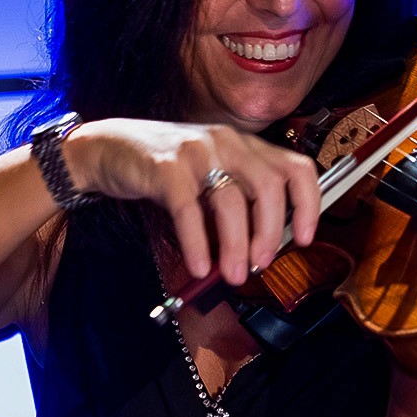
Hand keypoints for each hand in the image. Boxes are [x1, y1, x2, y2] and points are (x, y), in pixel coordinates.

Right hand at [61, 118, 320, 283]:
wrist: (107, 148)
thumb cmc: (165, 168)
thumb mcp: (211, 175)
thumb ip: (239, 201)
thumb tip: (263, 249)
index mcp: (246, 146)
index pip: (296, 167)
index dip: (308, 204)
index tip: (306, 238)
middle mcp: (227, 142)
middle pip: (269, 187)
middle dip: (270, 232)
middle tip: (261, 264)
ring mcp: (197, 151)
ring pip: (230, 201)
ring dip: (235, 246)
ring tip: (231, 274)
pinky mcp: (166, 167)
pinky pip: (189, 210)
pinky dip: (197, 244)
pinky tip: (200, 266)